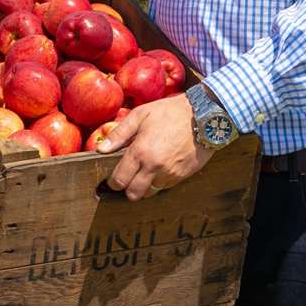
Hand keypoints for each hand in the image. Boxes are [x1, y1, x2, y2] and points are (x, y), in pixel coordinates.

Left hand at [96, 93, 213, 200]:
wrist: (204, 115)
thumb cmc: (169, 112)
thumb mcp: (140, 115)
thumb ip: (119, 134)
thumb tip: (101, 149)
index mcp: (140, 152)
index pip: (119, 180)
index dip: (113, 182)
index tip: (113, 178)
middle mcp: (154, 167)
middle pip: (134, 194)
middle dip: (127, 189)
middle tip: (127, 178)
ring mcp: (170, 174)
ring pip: (150, 193)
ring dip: (144, 186)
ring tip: (144, 171)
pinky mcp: (183, 176)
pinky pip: (166, 187)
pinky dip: (159, 181)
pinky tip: (160, 167)